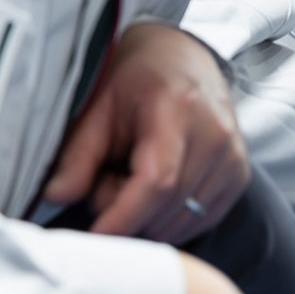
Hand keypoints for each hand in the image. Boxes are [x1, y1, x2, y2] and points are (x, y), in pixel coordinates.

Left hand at [45, 21, 249, 242]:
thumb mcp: (99, 106)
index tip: (93, 237)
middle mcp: (215, 134)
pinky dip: (169, 220)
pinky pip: (201, 220)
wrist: (183, 56)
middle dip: (127, 213)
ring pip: (183, 221)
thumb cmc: (137, 78)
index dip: (123, 217)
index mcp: (178, 108)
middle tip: (104, 182)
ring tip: (130, 180)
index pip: (157, 182)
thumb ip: (78, 154)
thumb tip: (56, 196)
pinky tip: (154, 191)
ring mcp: (233, 157)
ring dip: (148, 218)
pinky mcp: (239, 176)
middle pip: (167, 207)